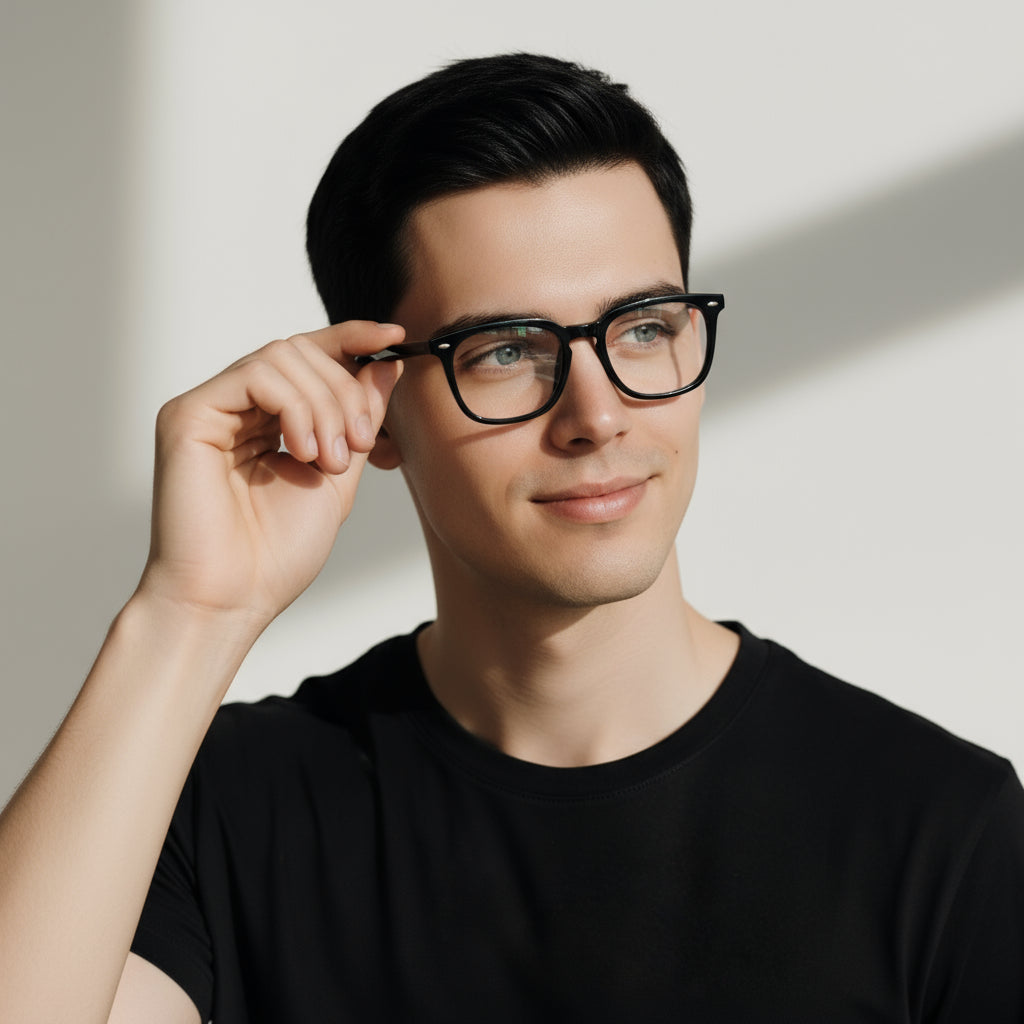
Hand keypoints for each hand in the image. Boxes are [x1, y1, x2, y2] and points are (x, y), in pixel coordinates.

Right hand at [136, 321, 403, 631]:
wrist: (235, 598)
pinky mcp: (188, 414)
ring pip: (282, 355)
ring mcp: (210, 408)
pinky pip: (256, 375)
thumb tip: (385, 362)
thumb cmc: (278, 553)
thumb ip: (358, 418)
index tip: (396, 337)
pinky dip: (295, 406)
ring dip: (324, 405)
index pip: (310, 355)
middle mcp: (237, 407)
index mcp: (269, 420)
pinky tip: (301, 451)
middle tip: (357, 445)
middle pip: (302, 351)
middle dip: (345, 391)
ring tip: (328, 461)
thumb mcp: (338, 476)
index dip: (352, 339)